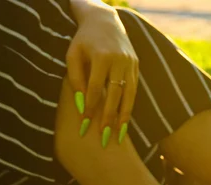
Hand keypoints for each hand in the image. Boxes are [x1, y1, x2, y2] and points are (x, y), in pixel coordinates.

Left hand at [66, 4, 138, 146]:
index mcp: (102, 56)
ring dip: (124, 117)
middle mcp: (120, 61)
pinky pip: (134, 90)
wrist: (104, 20)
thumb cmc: (83, 40)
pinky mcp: (137, 66)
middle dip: (109, 118)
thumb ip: (75, 79)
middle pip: (115, 95)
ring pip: (129, 95)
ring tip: (119, 135)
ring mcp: (131, 64)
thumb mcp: (73, 55)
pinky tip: (124, 121)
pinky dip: (129, 106)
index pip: (95, 89)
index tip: (85, 126)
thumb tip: (81, 105)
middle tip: (104, 138)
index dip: (90, 109)